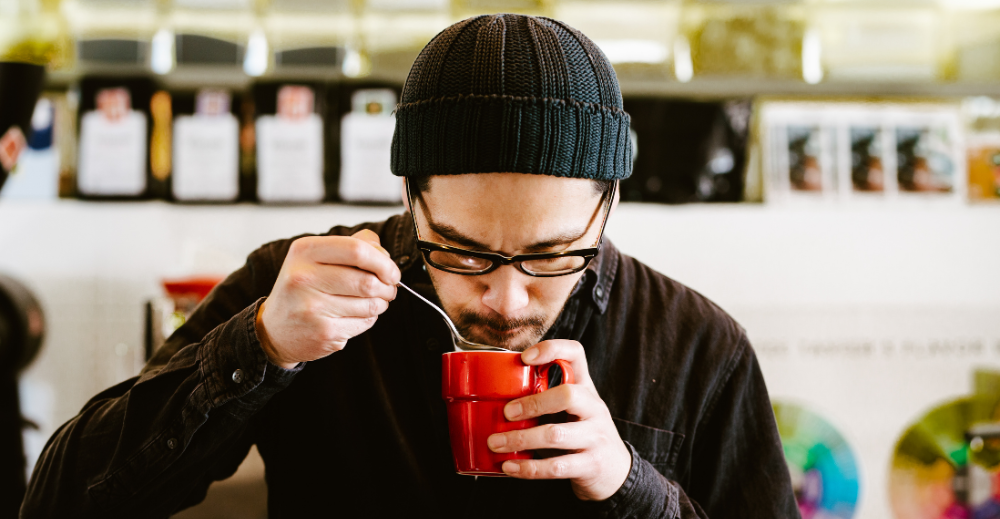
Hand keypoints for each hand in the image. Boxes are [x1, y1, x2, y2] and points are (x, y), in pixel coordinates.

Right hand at [257, 229, 399, 368]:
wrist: (274, 330)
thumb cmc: (302, 288)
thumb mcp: (315, 257)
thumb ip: (351, 245)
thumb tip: (382, 251)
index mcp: (305, 251)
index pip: (357, 250)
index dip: (384, 261)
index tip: (392, 271)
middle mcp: (304, 278)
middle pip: (368, 280)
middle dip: (388, 286)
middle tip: (389, 288)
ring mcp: (312, 307)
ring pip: (370, 304)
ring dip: (381, 303)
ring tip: (373, 301)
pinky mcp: (323, 332)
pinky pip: (364, 322)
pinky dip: (369, 318)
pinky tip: (356, 314)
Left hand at [486, 340, 631, 500]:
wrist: (616, 471)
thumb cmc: (583, 434)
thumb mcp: (574, 409)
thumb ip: (547, 398)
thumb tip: (498, 395)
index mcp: (586, 388)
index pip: (576, 354)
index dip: (551, 349)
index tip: (524, 358)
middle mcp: (594, 408)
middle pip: (568, 395)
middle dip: (532, 403)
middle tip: (506, 413)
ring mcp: (596, 437)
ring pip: (556, 435)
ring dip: (520, 439)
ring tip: (495, 443)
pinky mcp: (591, 465)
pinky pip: (556, 467)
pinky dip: (528, 468)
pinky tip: (509, 467)